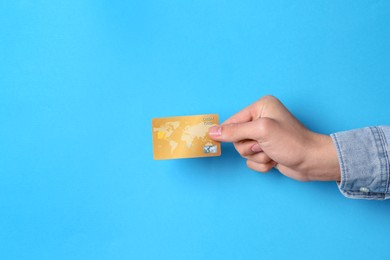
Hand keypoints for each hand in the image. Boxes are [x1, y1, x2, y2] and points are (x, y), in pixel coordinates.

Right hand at [208, 95, 340, 181]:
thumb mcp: (261, 132)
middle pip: (236, 138)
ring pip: (243, 151)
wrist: (312, 162)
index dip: (231, 134)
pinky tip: (275, 159)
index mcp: (260, 107)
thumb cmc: (291, 142)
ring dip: (257, 156)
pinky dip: (262, 163)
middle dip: (250, 147)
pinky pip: (251, 160)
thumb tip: (212, 131)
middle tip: (264, 146)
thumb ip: (234, 131)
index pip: (232, 121)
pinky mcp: (266, 150)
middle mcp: (261, 119)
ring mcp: (263, 136)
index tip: (236, 140)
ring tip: (272, 152)